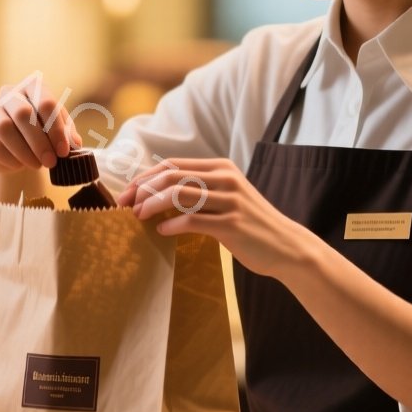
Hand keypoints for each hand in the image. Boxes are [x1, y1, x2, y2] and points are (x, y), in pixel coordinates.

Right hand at [0, 72, 78, 172]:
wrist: (20, 155)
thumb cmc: (44, 138)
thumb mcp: (59, 135)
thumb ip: (67, 136)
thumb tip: (73, 142)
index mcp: (32, 86)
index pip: (45, 102)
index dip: (56, 129)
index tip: (64, 151)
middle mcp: (9, 92)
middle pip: (22, 113)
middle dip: (39, 142)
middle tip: (50, 162)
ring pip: (4, 127)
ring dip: (24, 151)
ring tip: (36, 165)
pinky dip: (9, 159)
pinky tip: (19, 166)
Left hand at [118, 157, 311, 279]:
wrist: (286, 246)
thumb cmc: (250, 224)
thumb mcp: (227, 197)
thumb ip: (199, 190)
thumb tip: (157, 194)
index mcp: (221, 167)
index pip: (172, 165)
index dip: (144, 177)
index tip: (126, 193)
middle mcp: (225, 178)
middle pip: (171, 175)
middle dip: (142, 190)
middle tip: (125, 206)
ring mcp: (230, 201)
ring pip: (178, 194)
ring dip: (152, 206)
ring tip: (139, 217)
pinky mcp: (232, 224)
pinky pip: (192, 221)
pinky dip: (171, 225)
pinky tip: (162, 232)